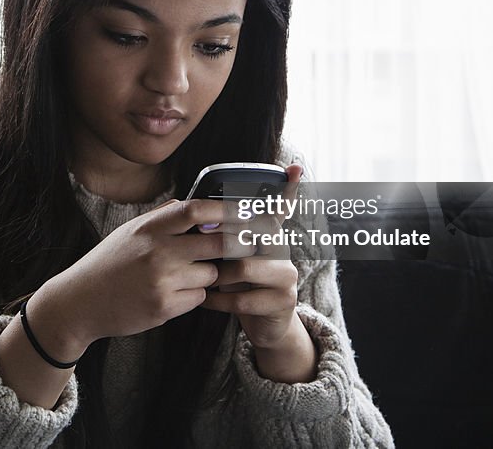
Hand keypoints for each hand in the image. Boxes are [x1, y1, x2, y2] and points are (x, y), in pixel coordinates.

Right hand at [26, 197, 255, 360]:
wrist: (80, 302)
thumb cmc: (108, 263)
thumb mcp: (129, 231)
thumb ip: (161, 218)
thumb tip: (193, 205)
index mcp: (149, 229)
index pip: (196, 211)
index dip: (225, 210)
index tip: (244, 210)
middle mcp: (157, 252)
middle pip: (217, 244)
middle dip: (233, 245)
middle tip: (243, 244)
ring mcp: (161, 281)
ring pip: (211, 274)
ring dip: (209, 274)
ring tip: (188, 274)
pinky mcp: (164, 308)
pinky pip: (198, 298)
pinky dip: (194, 295)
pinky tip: (175, 292)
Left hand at [198, 164, 318, 381]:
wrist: (264, 325)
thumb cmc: (241, 283)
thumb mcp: (235, 255)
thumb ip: (226, 234)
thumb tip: (200, 208)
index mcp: (271, 234)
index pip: (281, 207)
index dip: (288, 189)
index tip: (293, 167)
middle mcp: (283, 250)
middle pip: (255, 234)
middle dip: (223, 239)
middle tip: (199, 242)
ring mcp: (287, 276)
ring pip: (245, 267)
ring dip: (217, 275)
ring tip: (203, 278)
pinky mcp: (283, 302)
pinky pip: (242, 298)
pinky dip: (217, 300)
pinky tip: (205, 299)